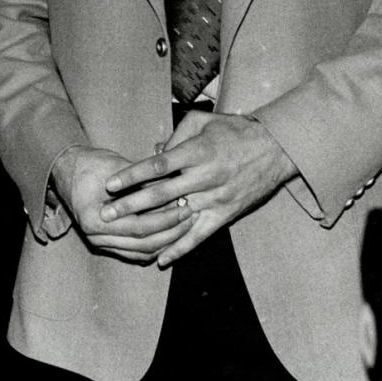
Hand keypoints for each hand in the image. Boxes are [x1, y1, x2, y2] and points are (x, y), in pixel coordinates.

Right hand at [52, 145, 193, 262]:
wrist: (64, 168)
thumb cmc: (89, 163)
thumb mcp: (117, 167)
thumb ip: (144, 182)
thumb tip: (176, 189)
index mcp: (94, 219)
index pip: (140, 227)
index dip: (167, 219)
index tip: (186, 207)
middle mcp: (94, 236)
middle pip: (143, 244)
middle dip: (172, 233)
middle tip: (191, 217)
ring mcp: (98, 242)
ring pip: (141, 252)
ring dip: (166, 241)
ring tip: (185, 226)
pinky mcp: (104, 243)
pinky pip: (134, 252)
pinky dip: (154, 246)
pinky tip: (170, 235)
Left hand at [100, 111, 297, 266]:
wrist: (276, 149)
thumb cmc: (235, 131)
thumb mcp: (203, 121)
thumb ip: (175, 135)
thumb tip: (153, 150)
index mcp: (196, 152)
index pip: (157, 166)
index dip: (132, 175)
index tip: (110, 184)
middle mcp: (204, 177)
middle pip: (161, 194)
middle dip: (130, 205)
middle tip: (105, 213)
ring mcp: (215, 199)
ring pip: (176, 216)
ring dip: (149, 227)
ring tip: (123, 233)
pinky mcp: (225, 215)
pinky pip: (199, 235)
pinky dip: (180, 248)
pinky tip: (160, 259)